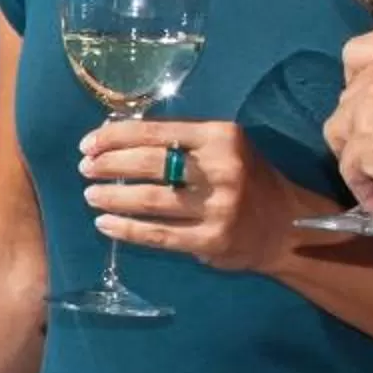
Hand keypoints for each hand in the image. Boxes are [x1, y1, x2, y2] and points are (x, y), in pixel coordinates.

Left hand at [78, 118, 330, 271]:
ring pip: (151, 200)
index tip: (89, 143)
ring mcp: (218, 207)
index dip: (116, 137)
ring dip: (113, 196)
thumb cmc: (245, 178)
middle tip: (85, 168)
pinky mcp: (212, 240)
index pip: (156, 131)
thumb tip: (116, 134)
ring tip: (90, 195)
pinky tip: (106, 224)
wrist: (286, 225)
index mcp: (221, 136)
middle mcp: (221, 169)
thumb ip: (179, 139)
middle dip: (109, 164)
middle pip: (151, 163)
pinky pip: (159, 234)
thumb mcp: (221, 147)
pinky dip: (127, 229)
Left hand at [325, 31, 372, 235]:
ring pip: (340, 132)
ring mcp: (370, 109)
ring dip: (359, 158)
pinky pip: (349, 171)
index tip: (371, 101)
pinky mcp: (363, 148)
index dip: (358, 77)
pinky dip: (368, 193)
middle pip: (348, 97)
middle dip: (363, 125)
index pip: (357, 51)